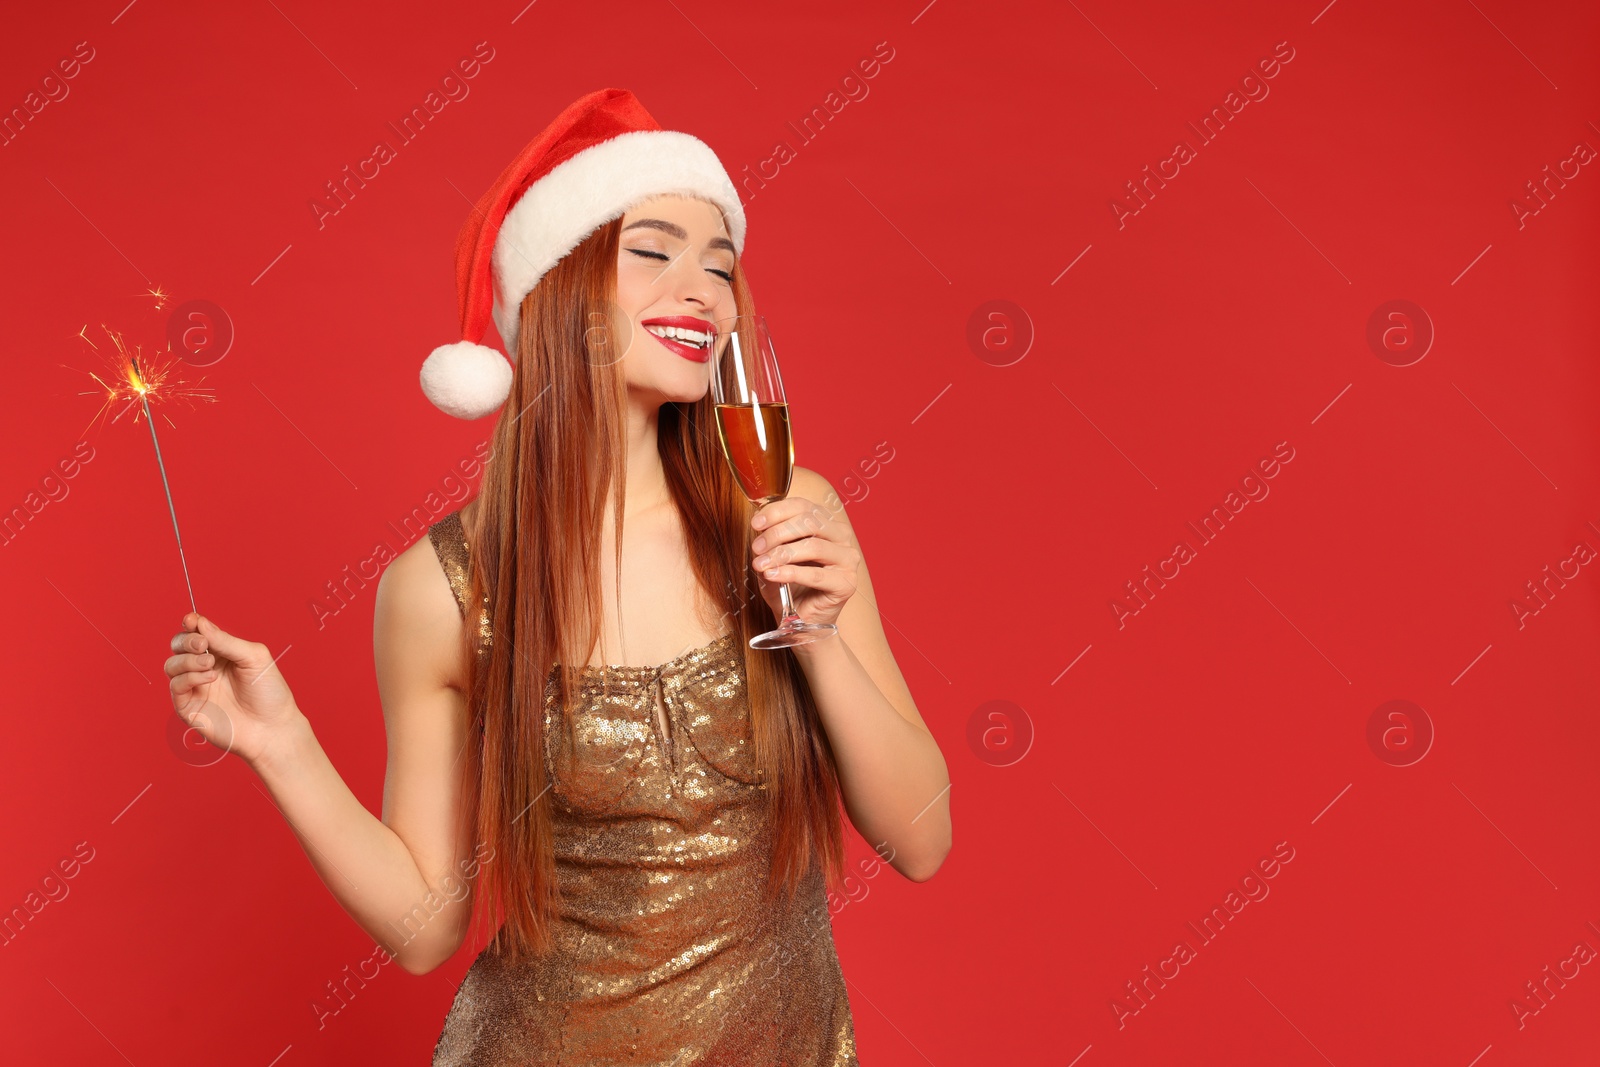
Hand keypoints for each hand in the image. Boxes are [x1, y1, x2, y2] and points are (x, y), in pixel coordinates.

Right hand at [164, 612, 302, 769]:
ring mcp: (195, 688)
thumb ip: (226, 640)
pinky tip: (209, 677)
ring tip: (211, 664)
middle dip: (186, 640)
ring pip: (172, 665)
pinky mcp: (188, 707)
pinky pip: (175, 686)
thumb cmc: (269, 692)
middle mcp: (204, 668)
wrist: (272, 727)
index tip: (191, 619)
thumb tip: (200, 622)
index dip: (191, 624)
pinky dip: (188, 677)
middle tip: (202, 644)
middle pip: (178, 646)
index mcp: (221, 653)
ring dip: (188, 660)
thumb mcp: (253, 657)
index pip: (196, 633)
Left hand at [749, 496, 859, 628]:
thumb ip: (771, 540)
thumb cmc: (790, 586)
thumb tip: (759, 529)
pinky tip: (772, 575)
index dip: (777, 511)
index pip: (804, 506)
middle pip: (809, 522)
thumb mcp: (775, 557)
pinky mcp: (846, 584)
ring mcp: (848, 560)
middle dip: (777, 533)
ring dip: (781, 553)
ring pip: (813, 546)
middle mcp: (842, 537)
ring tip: (761, 564)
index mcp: (827, 523)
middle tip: (757, 548)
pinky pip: (816, 575)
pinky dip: (790, 573)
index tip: (756, 523)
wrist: (801, 622)